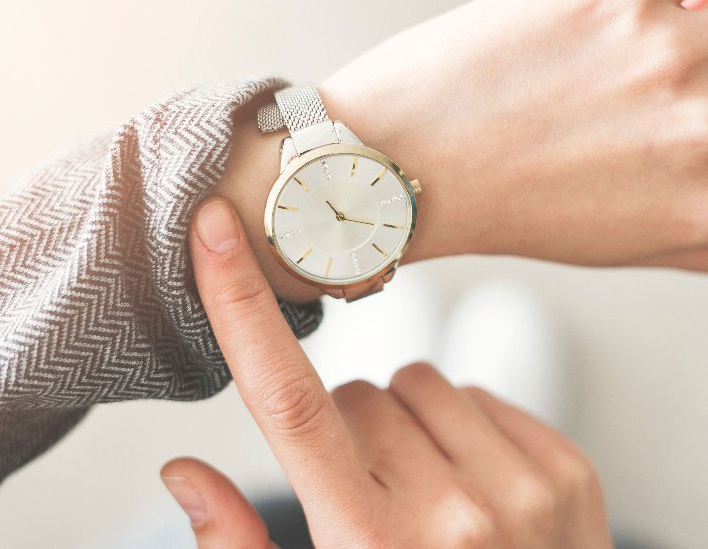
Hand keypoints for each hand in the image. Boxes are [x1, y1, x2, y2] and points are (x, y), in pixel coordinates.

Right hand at [160, 197, 610, 547]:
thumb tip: (181, 470)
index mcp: (368, 545)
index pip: (288, 401)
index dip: (242, 307)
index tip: (217, 230)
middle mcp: (450, 514)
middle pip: (356, 392)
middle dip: (346, 428)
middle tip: (365, 493)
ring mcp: (520, 489)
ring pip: (417, 380)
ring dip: (404, 420)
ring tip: (420, 490)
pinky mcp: (565, 471)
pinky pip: (477, 393)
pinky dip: (460, 426)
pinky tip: (469, 484)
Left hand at [320, 0, 707, 269]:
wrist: (403, 163)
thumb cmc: (500, 209)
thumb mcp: (619, 242)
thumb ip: (702, 230)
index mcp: (705, 208)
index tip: (695, 132)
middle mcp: (701, 132)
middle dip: (700, 103)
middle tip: (671, 104)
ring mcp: (664, 54)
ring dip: (691, 50)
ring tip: (636, 72)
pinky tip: (656, 16)